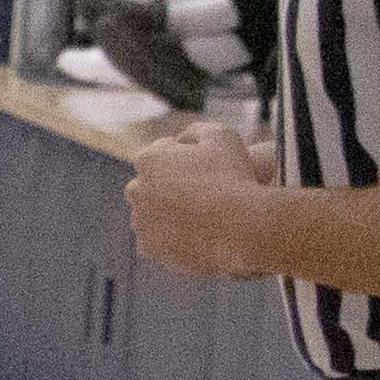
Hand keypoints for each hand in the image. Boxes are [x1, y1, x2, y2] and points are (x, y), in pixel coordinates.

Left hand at [123, 121, 280, 277]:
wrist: (244, 227)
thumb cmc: (235, 177)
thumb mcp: (222, 136)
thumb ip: (196, 131)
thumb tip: (181, 139)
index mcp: (148, 159)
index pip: (162, 154)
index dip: (185, 158)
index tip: (205, 168)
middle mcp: (136, 189)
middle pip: (152, 184)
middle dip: (169, 185)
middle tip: (200, 192)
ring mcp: (140, 221)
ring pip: (152, 214)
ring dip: (167, 212)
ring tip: (198, 215)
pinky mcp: (148, 248)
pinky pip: (157, 240)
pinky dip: (170, 238)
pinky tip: (193, 233)